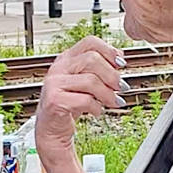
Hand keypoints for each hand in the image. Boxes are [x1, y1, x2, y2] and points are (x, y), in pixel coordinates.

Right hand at [35, 37, 126, 164]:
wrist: (52, 129)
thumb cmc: (70, 104)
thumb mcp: (85, 82)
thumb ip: (98, 68)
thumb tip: (119, 56)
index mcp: (66, 59)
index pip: (89, 42)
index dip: (109, 50)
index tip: (121, 64)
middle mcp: (58, 68)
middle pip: (92, 59)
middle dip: (112, 75)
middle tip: (121, 87)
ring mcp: (54, 84)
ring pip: (90, 80)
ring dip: (108, 94)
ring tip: (113, 102)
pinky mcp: (54, 101)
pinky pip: (85, 100)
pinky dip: (97, 107)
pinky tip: (97, 111)